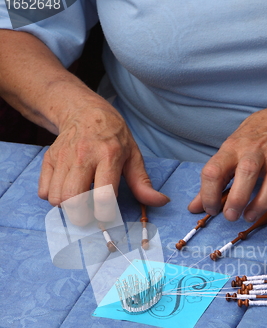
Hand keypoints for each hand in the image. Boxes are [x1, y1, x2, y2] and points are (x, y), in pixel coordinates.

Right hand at [38, 101, 168, 224]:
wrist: (85, 112)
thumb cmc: (114, 137)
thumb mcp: (133, 156)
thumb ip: (143, 183)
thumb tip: (161, 201)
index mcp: (109, 156)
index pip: (103, 195)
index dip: (105, 213)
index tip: (107, 214)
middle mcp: (83, 156)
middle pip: (73, 200)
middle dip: (81, 215)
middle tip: (89, 212)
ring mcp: (63, 157)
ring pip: (56, 198)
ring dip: (67, 207)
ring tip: (78, 199)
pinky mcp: (49, 159)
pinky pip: (43, 191)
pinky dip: (53, 197)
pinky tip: (66, 189)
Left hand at [188, 102, 266, 221]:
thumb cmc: (250, 141)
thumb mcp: (227, 154)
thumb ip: (212, 182)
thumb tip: (193, 208)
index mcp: (232, 149)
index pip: (214, 170)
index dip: (208, 193)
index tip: (211, 209)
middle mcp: (255, 150)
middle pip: (247, 172)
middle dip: (237, 199)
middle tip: (231, 216)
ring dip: (263, 201)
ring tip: (251, 216)